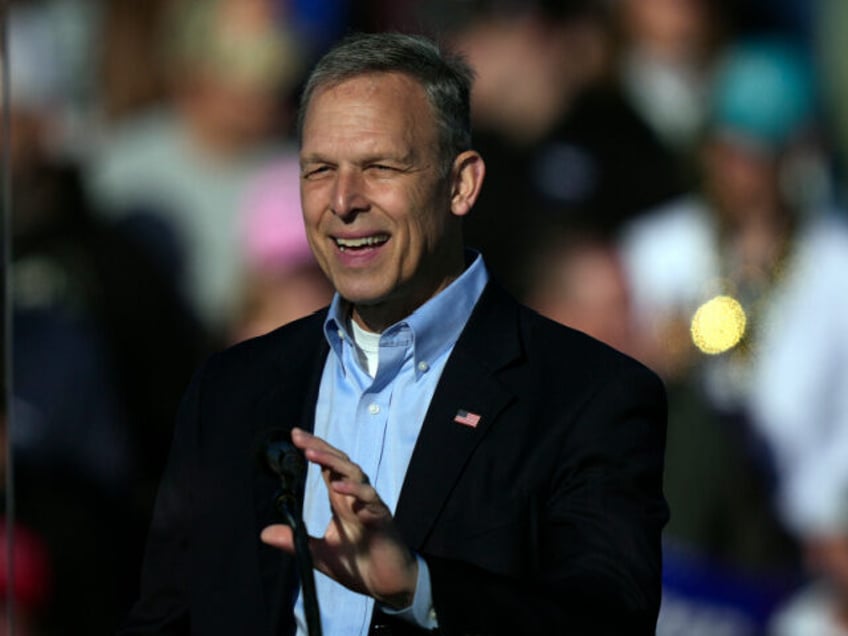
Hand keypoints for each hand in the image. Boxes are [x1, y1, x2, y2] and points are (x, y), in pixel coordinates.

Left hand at [261, 428, 418, 608]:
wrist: (387, 584)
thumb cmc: (359, 565)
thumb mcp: (318, 553)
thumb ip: (295, 541)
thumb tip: (264, 533)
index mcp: (341, 501)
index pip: (328, 467)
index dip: (314, 450)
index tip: (295, 436)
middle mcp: (355, 497)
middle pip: (339, 462)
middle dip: (319, 448)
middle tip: (298, 437)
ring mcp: (369, 505)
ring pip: (354, 473)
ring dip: (333, 461)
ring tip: (312, 454)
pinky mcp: (381, 517)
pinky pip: (369, 498)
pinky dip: (353, 490)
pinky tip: (337, 487)